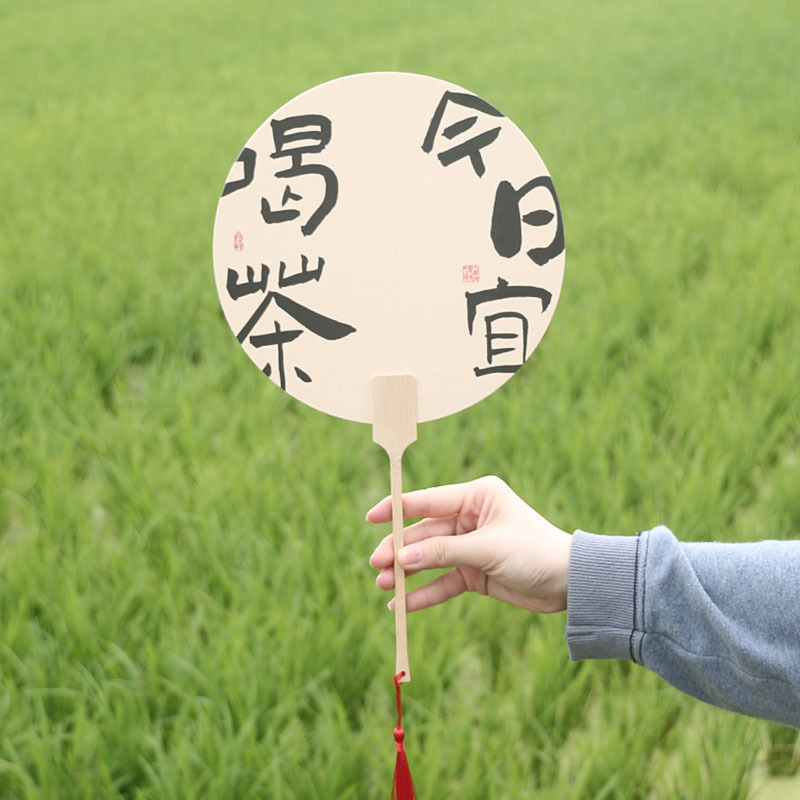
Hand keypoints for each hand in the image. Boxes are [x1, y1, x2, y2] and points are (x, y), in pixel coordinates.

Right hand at [367, 476, 571, 613]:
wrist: (569, 584)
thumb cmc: (534, 552)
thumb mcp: (486, 548)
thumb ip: (443, 552)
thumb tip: (402, 558)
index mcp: (476, 497)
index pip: (427, 500)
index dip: (397, 508)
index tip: (371, 517)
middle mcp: (470, 518)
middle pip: (424, 533)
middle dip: (400, 549)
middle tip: (376, 564)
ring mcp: (471, 546)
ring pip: (430, 558)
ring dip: (407, 572)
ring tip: (382, 585)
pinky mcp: (474, 572)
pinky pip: (443, 581)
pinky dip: (424, 592)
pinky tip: (402, 604)